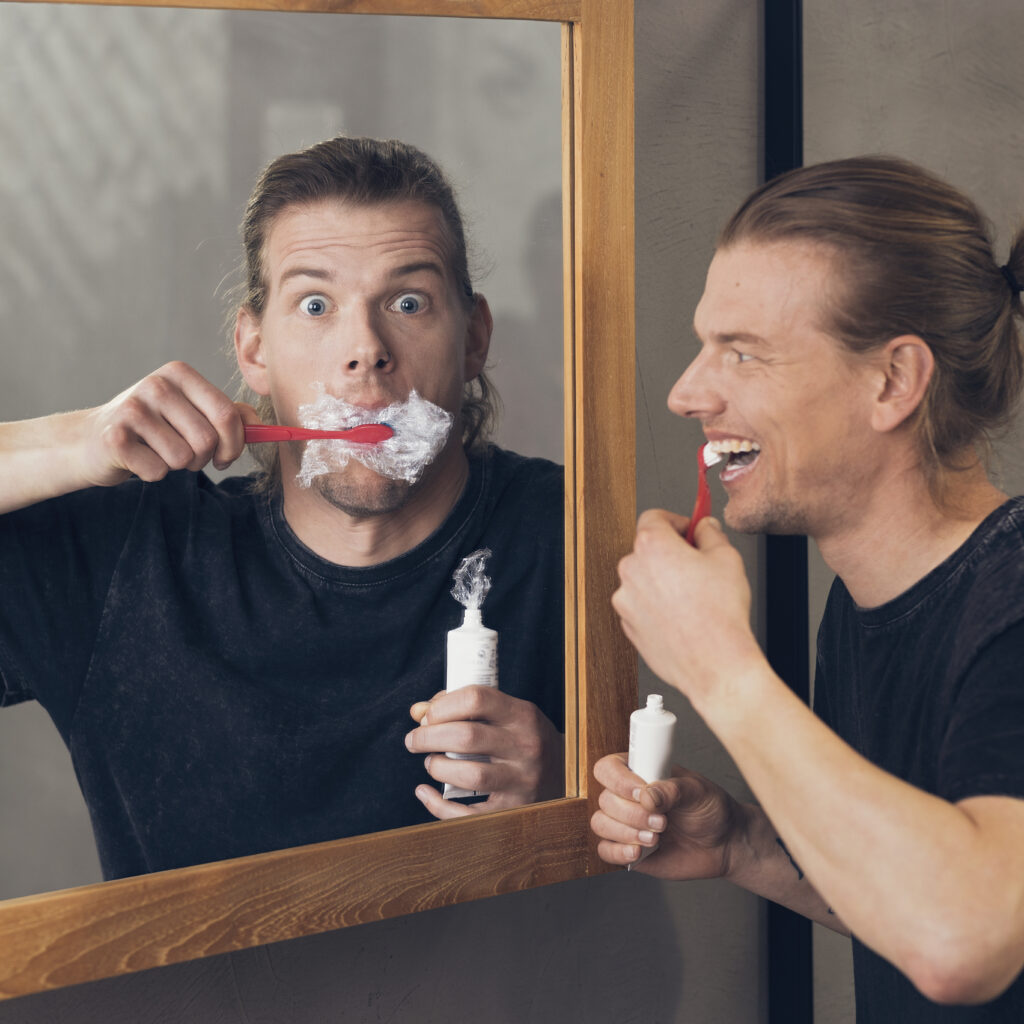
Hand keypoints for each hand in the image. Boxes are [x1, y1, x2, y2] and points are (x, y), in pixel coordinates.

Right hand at [76, 361, 259, 487]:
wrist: (93, 441)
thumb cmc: (153, 429)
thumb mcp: (191, 412)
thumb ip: (229, 415)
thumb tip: (262, 425)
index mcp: (180, 374)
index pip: (227, 415)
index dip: (234, 445)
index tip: (225, 457)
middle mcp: (156, 384)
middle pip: (207, 440)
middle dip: (203, 459)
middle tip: (186, 457)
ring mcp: (132, 408)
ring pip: (183, 458)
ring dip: (176, 466)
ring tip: (158, 453)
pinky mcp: (115, 436)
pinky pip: (158, 471)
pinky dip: (152, 474)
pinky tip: (137, 459)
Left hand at [405, 687, 563, 819]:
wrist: (567, 774)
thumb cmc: (523, 738)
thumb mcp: (505, 713)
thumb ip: (464, 708)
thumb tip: (418, 712)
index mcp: (523, 716)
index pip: (476, 699)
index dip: (443, 706)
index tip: (428, 715)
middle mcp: (526, 747)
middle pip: (466, 737)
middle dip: (428, 737)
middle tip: (414, 740)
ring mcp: (522, 782)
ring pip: (468, 774)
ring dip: (437, 767)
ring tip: (431, 763)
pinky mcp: (514, 811)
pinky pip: (469, 814)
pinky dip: (439, 806)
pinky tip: (425, 793)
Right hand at [590, 752, 746, 878]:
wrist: (724, 844)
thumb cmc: (710, 809)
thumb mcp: (698, 791)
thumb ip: (673, 790)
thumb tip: (647, 796)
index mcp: (639, 773)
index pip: (608, 769)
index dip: (618, 781)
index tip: (641, 793)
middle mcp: (627, 797)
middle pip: (605, 800)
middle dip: (632, 814)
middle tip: (662, 822)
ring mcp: (625, 823)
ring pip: (601, 824)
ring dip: (626, 832)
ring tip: (655, 838)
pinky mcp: (627, 848)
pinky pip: (605, 851)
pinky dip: (618, 852)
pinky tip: (639, 852)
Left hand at [612, 510, 761, 706]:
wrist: (714, 663)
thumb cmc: (719, 614)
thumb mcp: (726, 558)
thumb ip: (711, 533)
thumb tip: (705, 526)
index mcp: (651, 546)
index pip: (654, 517)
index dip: (676, 521)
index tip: (690, 530)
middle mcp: (631, 571)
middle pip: (647, 549)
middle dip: (671, 552)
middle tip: (698, 564)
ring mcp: (626, 601)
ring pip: (644, 579)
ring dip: (663, 581)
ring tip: (694, 596)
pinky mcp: (629, 625)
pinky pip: (642, 606)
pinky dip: (658, 606)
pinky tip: (684, 616)